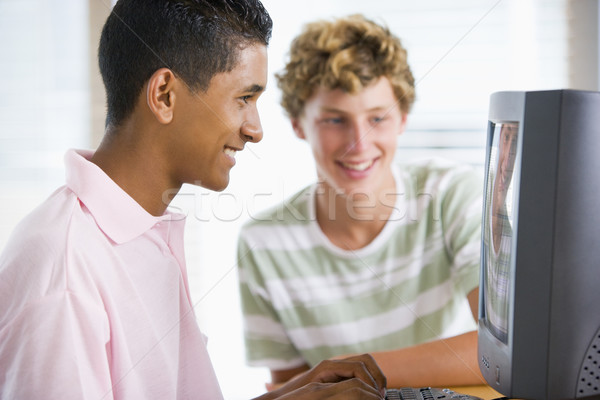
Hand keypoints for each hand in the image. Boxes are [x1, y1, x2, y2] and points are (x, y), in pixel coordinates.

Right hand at [258, 354, 385, 398]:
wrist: (285, 399)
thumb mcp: (334, 395)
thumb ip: (348, 392)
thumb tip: (370, 397)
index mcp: (340, 371)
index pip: (367, 365)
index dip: (378, 378)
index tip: (382, 395)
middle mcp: (336, 364)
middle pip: (366, 360)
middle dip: (378, 376)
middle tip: (381, 394)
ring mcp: (331, 365)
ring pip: (361, 363)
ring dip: (372, 378)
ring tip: (375, 394)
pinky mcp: (325, 369)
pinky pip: (352, 368)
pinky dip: (364, 379)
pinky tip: (362, 392)